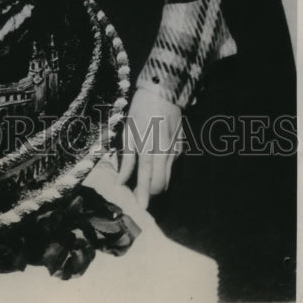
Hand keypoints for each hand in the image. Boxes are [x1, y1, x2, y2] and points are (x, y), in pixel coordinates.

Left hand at [117, 87, 182, 208]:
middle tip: (138, 192)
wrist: (164, 93)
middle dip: (150, 192)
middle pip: (160, 184)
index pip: (146, 178)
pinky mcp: (181, 148)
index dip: (143, 195)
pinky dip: (162, 170)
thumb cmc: (140, 110)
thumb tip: (121, 180)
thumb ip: (127, 159)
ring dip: (157, 183)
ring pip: (168, 178)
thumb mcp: (128, 132)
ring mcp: (175, 151)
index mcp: (148, 147)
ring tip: (145, 179)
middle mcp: (164, 152)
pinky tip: (155, 159)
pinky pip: (171, 167)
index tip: (141, 209)